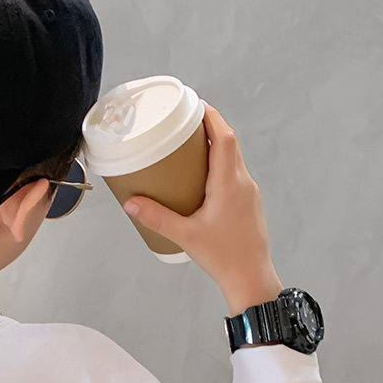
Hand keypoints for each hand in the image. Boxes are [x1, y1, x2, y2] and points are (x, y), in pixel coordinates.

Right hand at [123, 103, 279, 308]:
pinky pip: (234, 174)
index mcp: (228, 184)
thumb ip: (156, 217)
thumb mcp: (184, 235)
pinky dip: (220, 165)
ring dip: (216, 145)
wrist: (251, 278)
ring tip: (191, 145)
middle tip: (187, 121)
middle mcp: (242, 183)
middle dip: (210, 126)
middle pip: (230, 142)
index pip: (224, 137)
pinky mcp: (249, 204)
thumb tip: (130, 202)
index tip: (194, 105)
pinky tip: (203, 175)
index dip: (211, 116)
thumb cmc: (223, 258)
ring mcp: (249, 193)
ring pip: (233, 158)